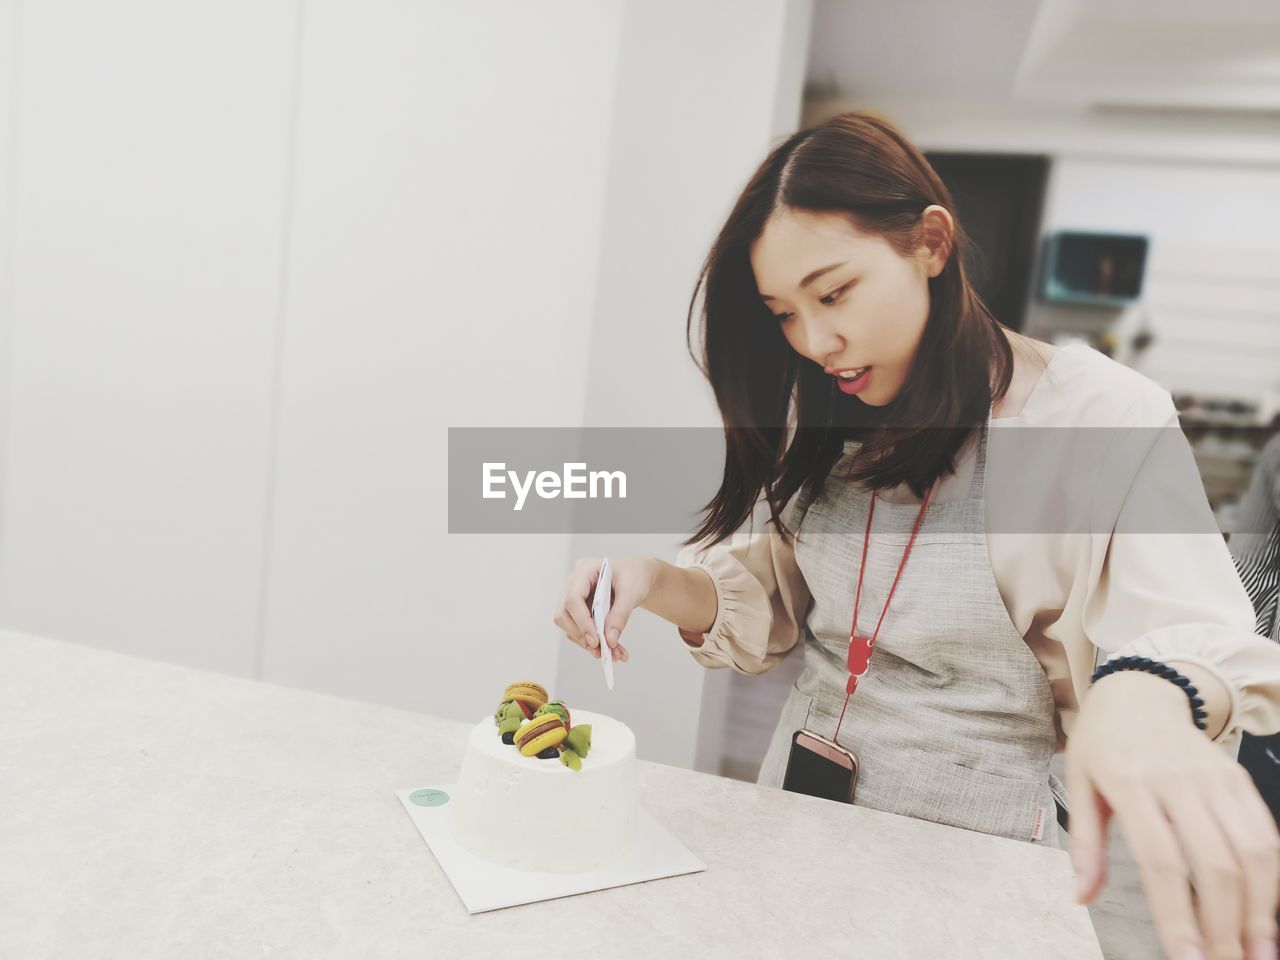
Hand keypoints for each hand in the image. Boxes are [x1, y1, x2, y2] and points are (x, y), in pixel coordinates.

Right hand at [552, 556, 657, 662]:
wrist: (638, 576)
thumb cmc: (635, 576)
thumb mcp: (632, 592)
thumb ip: (620, 615)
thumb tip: (610, 640)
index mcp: (585, 570)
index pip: (573, 599)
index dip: (582, 622)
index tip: (596, 641)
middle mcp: (575, 583)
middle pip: (563, 614)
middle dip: (581, 635)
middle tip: (601, 651)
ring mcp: (575, 597)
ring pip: (569, 626)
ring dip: (588, 643)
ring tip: (614, 654)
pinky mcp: (580, 610)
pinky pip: (580, 630)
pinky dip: (594, 642)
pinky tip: (613, 649)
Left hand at [1066, 670, 1279, 959]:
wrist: (1139, 692)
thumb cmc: (1104, 742)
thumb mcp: (1078, 783)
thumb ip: (1085, 843)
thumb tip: (1082, 896)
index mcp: (1130, 782)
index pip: (1162, 860)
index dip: (1177, 914)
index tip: (1186, 958)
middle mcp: (1178, 781)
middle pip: (1215, 864)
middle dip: (1225, 926)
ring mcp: (1215, 779)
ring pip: (1252, 851)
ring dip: (1260, 911)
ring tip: (1257, 954)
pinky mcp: (1239, 780)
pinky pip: (1266, 833)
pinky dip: (1272, 879)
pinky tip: (1265, 912)